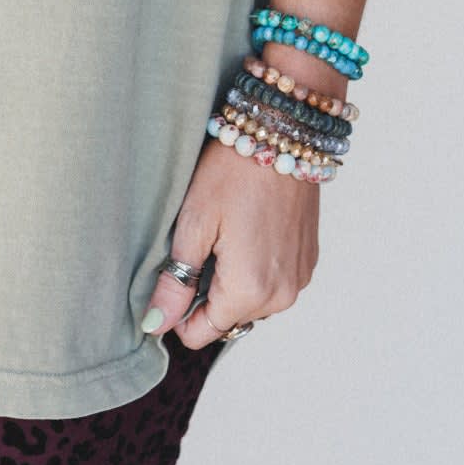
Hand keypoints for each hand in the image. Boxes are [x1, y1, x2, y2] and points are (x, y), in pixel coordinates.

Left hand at [141, 136, 319, 347]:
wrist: (283, 132)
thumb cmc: (234, 171)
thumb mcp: (194, 221)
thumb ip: (175, 281)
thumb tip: (155, 324)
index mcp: (250, 290)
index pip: (203, 333)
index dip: (179, 309)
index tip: (173, 271)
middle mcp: (282, 295)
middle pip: (228, 317)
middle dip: (207, 290)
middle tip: (202, 239)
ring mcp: (299, 278)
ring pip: (250, 300)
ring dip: (232, 279)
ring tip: (225, 231)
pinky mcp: (308, 260)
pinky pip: (272, 282)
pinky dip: (255, 266)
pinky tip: (247, 228)